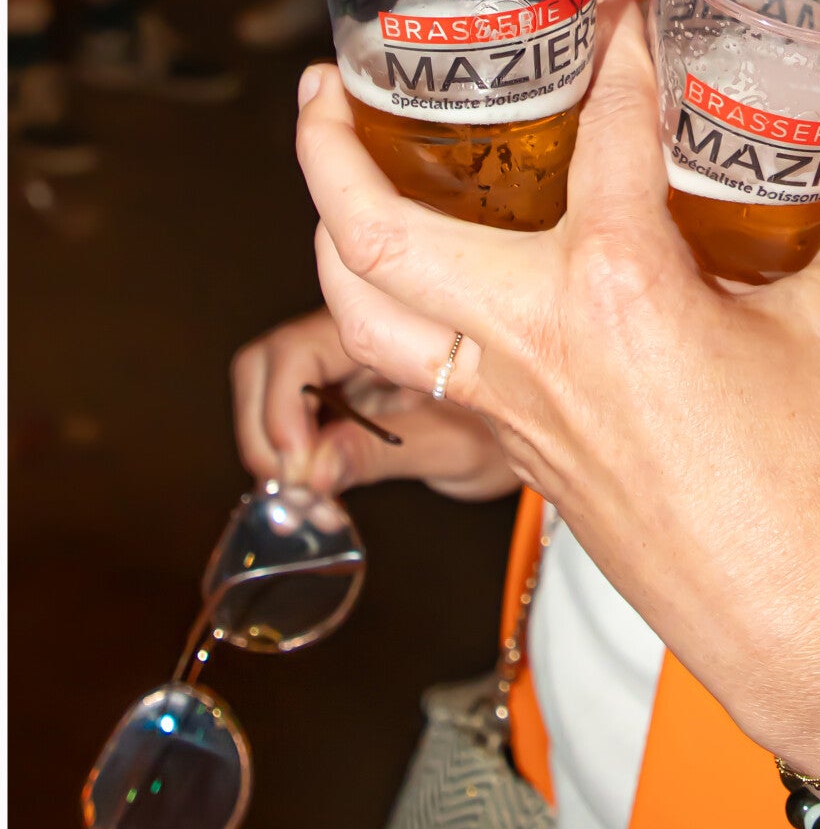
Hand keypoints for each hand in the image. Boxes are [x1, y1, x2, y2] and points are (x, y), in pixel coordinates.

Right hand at [231, 304, 518, 501]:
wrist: (544, 435)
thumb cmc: (516, 430)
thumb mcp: (453, 449)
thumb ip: (381, 454)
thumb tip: (312, 470)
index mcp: (391, 329)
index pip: (300, 349)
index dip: (282, 404)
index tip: (295, 460)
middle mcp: (360, 335)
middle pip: (270, 363)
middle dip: (265, 427)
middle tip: (293, 487)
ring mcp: (347, 365)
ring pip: (271, 387)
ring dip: (272, 445)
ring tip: (308, 498)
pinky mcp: (342, 396)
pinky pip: (292, 417)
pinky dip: (291, 457)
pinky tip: (319, 495)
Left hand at [291, 0, 819, 766]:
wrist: (785, 613)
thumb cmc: (816, 470)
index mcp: (617, 285)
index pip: (601, 127)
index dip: (616, 47)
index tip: (621, 2)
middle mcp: (532, 334)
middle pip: (379, 228)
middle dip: (330, 142)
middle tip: (332, 76)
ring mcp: (504, 397)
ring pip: (358, 309)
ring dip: (326, 229)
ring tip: (331, 166)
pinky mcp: (506, 444)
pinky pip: (401, 364)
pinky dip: (377, 305)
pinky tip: (403, 271)